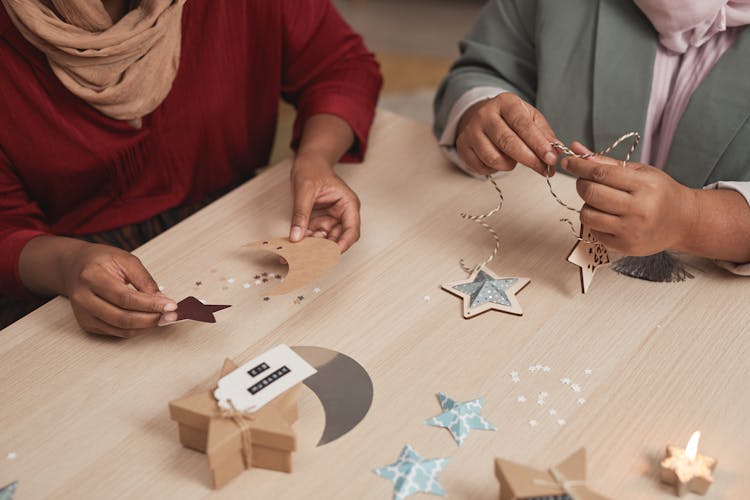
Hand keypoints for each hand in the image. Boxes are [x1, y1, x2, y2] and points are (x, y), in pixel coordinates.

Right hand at [60, 242, 177, 337]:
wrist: (75, 266)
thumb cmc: (101, 260)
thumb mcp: (126, 260)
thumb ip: (144, 280)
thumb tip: (162, 300)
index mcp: (92, 276)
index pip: (125, 297)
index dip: (150, 305)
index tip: (171, 306)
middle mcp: (83, 297)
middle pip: (122, 318)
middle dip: (151, 319)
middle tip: (171, 315)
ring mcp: (83, 313)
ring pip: (120, 329)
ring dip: (145, 326)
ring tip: (163, 318)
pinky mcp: (86, 324)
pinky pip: (115, 332)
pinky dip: (135, 329)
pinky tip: (147, 321)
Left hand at [289, 153, 360, 251]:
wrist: (307, 161)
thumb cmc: (312, 168)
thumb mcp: (305, 190)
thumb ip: (301, 214)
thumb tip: (296, 236)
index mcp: (348, 204)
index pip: (352, 230)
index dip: (343, 244)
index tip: (330, 254)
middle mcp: (343, 214)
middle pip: (339, 239)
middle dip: (324, 248)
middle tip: (309, 256)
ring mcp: (331, 218)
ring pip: (326, 240)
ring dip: (313, 246)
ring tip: (298, 251)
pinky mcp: (320, 220)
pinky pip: (315, 235)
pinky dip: (306, 241)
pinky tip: (296, 244)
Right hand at [455, 92, 559, 175]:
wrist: (482, 117)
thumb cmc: (510, 119)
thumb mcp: (530, 118)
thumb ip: (544, 134)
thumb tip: (556, 150)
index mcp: (505, 103)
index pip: (522, 124)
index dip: (538, 143)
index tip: (551, 158)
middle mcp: (485, 114)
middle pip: (507, 142)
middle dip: (529, 159)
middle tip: (544, 169)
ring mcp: (471, 131)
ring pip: (493, 158)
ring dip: (510, 165)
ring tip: (515, 160)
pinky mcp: (463, 146)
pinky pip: (482, 167)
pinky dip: (495, 169)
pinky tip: (500, 160)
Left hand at [561, 142, 696, 255]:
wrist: (683, 221)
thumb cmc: (660, 193)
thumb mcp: (639, 171)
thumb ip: (606, 162)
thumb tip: (576, 149)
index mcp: (645, 185)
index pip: (601, 173)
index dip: (580, 166)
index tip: (569, 162)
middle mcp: (639, 209)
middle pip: (591, 193)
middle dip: (582, 184)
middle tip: (586, 181)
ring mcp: (631, 230)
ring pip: (588, 214)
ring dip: (587, 204)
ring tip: (600, 201)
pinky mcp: (624, 246)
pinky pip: (594, 231)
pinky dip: (595, 221)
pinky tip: (608, 216)